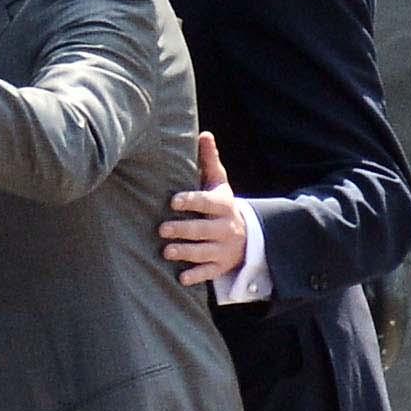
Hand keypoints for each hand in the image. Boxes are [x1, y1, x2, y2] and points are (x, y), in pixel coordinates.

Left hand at [161, 132, 248, 288]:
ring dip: (186, 252)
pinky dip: (196, 276)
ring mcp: (223, 250)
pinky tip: (181, 277)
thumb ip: (209, 161)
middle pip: (204, 229)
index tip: (173, 201)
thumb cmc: (223, 206)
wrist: (248, 237)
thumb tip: (203, 134)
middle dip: (184, 229)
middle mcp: (225, 228)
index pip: (208, 202)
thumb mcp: (220, 183)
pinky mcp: (220, 267)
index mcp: (224, 206)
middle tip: (162, 228)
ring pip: (204, 252)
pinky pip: (209, 274)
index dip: (192, 201)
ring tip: (167, 251)